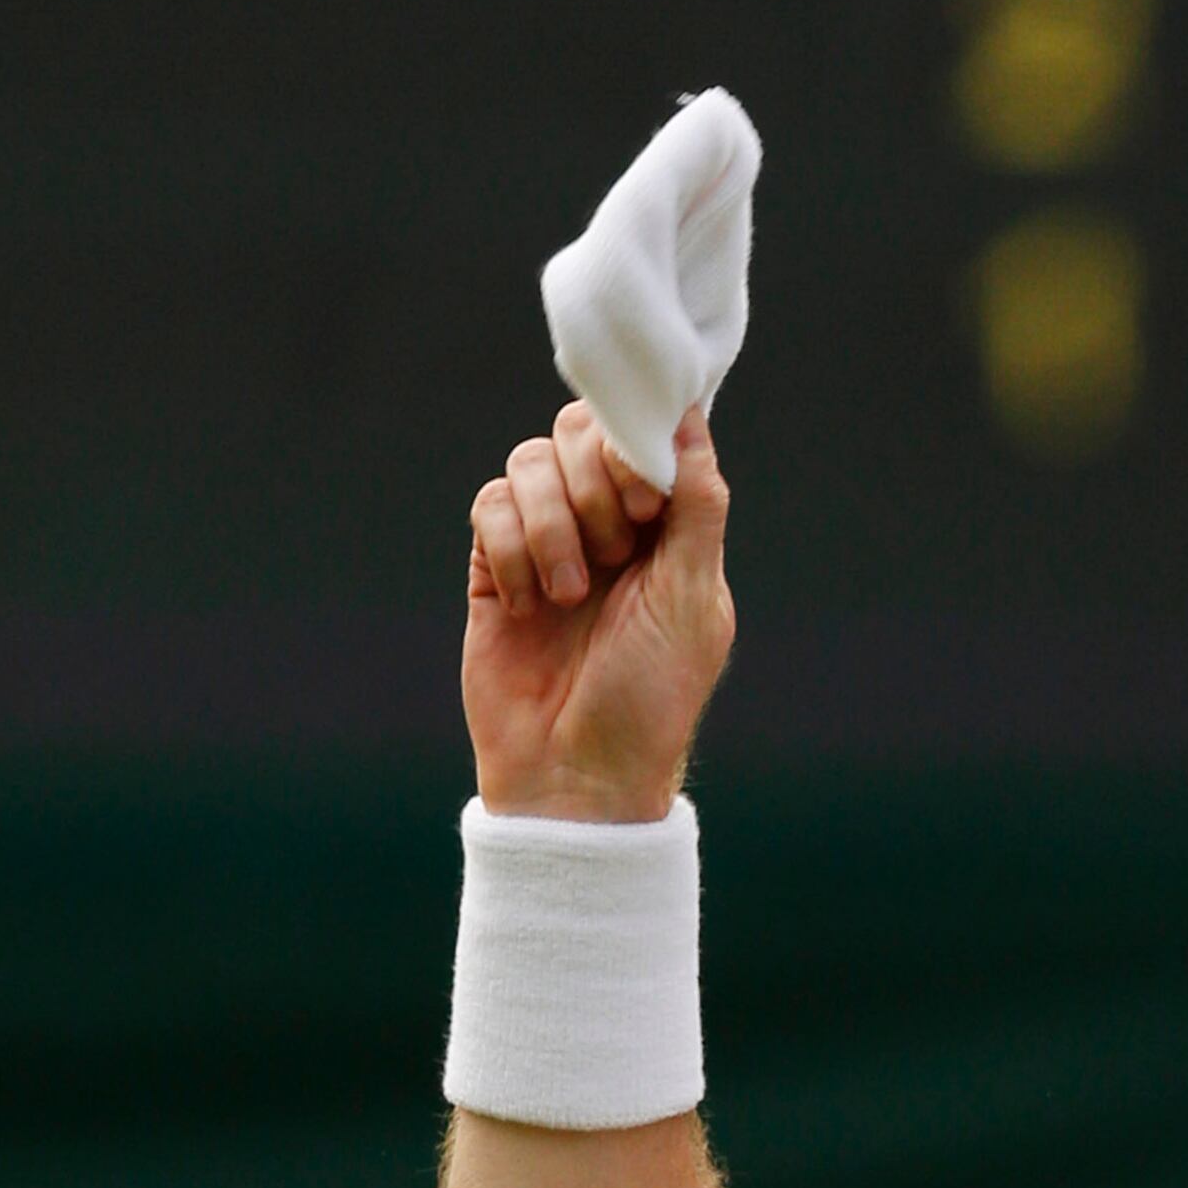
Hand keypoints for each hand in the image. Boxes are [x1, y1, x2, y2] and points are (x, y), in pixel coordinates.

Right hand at [462, 396, 734, 824]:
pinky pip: (489, 506)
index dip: (635, 444)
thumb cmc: (648, 699)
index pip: (641, 433)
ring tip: (570, 598)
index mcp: (665, 529)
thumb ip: (697, 503)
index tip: (645, 499)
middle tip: (613, 555)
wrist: (576, 776)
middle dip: (593, 484)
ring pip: (530, 462)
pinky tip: (528, 607)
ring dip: (552, 525)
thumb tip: (691, 412)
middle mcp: (606, 525)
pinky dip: (510, 549)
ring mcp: (548, 541)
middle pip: (578, 431)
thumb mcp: (693, 600)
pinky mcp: (496, 565)